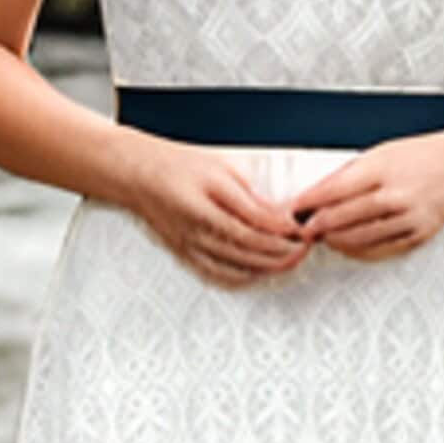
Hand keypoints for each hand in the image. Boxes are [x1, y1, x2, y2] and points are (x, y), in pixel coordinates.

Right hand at [126, 137, 315, 288]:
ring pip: (237, 265)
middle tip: (305, 246)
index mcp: (207, 203)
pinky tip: (259, 272)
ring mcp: (191, 245)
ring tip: (291, 259)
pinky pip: (217, 274)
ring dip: (268, 266)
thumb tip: (279, 214)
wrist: (138, 175)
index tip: (303, 229)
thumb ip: (249, 194)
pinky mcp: (185, 254)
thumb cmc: (177, 165)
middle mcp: (198, 229)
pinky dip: (243, 277)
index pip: (255, 224)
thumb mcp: (219, 169)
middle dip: (283, 251)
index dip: (283, 231)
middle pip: (249, 249)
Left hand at [289, 133, 443, 258]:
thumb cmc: (414, 159)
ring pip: (360, 238)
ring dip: (335, 240)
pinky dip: (358, 250)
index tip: (295, 208)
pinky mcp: (418, 235)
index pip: (337, 189)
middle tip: (303, 229)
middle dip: (319, 225)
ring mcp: (409, 218)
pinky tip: (346, 245)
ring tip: (323, 237)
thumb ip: (345, 176)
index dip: (311, 202)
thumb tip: (311, 197)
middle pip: (345, 217)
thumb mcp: (378, 154)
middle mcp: (397, 195)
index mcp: (384, 169)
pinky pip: (380, 249)